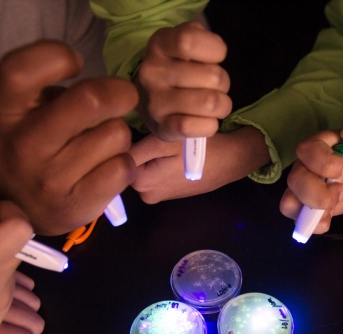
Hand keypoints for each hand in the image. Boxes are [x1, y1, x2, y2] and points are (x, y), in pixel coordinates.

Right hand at [0, 40, 137, 234]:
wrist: (9, 209)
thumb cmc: (20, 144)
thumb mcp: (11, 108)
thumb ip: (39, 85)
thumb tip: (100, 84)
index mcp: (2, 112)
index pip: (23, 69)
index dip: (58, 56)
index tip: (76, 64)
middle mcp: (23, 146)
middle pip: (90, 101)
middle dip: (119, 92)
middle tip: (122, 96)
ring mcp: (50, 181)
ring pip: (116, 134)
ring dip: (117, 133)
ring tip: (98, 142)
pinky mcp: (75, 207)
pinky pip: (124, 167)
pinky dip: (122, 163)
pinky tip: (103, 166)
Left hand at [128, 126, 269, 202]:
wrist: (231, 160)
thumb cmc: (200, 148)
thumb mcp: (165, 141)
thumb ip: (136, 149)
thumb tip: (111, 153)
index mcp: (141, 184)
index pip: (118, 159)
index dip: (124, 141)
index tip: (137, 128)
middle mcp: (146, 195)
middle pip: (127, 165)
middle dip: (135, 148)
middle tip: (152, 132)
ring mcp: (157, 195)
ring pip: (140, 168)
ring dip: (145, 154)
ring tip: (160, 140)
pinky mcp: (167, 192)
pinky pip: (153, 173)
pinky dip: (156, 162)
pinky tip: (168, 152)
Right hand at [135, 21, 231, 140]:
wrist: (148, 99)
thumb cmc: (176, 67)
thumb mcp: (182, 40)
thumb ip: (199, 36)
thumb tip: (215, 51)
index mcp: (159, 45)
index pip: (190, 41)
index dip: (215, 49)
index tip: (216, 56)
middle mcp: (151, 72)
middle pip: (212, 76)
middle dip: (223, 82)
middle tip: (213, 86)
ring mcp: (154, 103)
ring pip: (211, 103)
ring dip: (221, 105)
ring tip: (211, 104)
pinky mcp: (162, 128)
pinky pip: (200, 126)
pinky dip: (210, 125)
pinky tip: (204, 120)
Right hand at [280, 119, 342, 234]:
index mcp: (330, 143)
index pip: (309, 149)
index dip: (324, 162)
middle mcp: (314, 164)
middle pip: (296, 176)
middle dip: (315, 191)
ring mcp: (313, 185)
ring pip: (290, 197)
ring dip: (308, 208)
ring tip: (332, 210)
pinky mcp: (317, 205)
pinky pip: (299, 216)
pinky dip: (309, 224)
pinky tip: (327, 222)